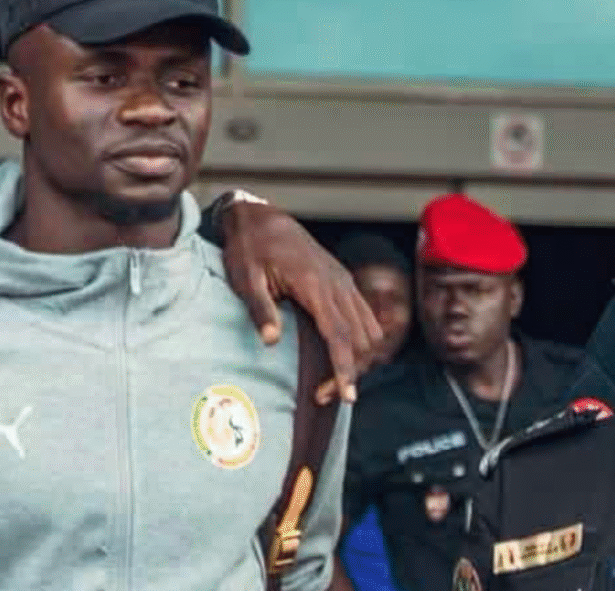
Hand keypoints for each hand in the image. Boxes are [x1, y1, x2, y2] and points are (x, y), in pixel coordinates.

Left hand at [220, 201, 383, 404]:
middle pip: (361, 338)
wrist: (261, 218)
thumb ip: (260, 308)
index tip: (346, 396)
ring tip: (336, 383)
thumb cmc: (249, 248)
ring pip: (370, 329)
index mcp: (315, 283)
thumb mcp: (245, 277)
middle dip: (351, 372)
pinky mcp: (343, 282)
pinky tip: (348, 356)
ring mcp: (344, 281)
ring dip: (361, 359)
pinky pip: (366, 317)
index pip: (340, 334)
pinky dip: (364, 341)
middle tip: (325, 397)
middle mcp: (337, 283)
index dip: (345, 368)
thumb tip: (270, 341)